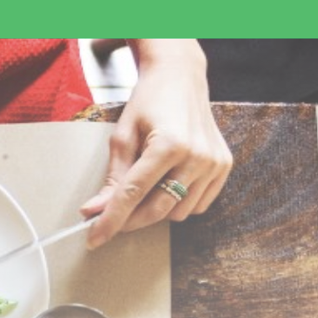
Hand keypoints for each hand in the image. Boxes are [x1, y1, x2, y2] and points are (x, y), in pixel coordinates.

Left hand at [84, 40, 231, 244]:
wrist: (181, 79)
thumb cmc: (149, 103)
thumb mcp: (123, 136)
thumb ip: (112, 178)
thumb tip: (95, 211)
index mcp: (168, 144)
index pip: (133, 194)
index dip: (111, 220)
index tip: (94, 238)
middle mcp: (196, 156)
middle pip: (157, 210)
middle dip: (129, 220)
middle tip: (109, 218)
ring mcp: (214, 163)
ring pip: (178, 212)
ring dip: (156, 209)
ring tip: (147, 184)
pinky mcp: (224, 166)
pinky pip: (198, 205)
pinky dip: (179, 203)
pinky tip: (169, 182)